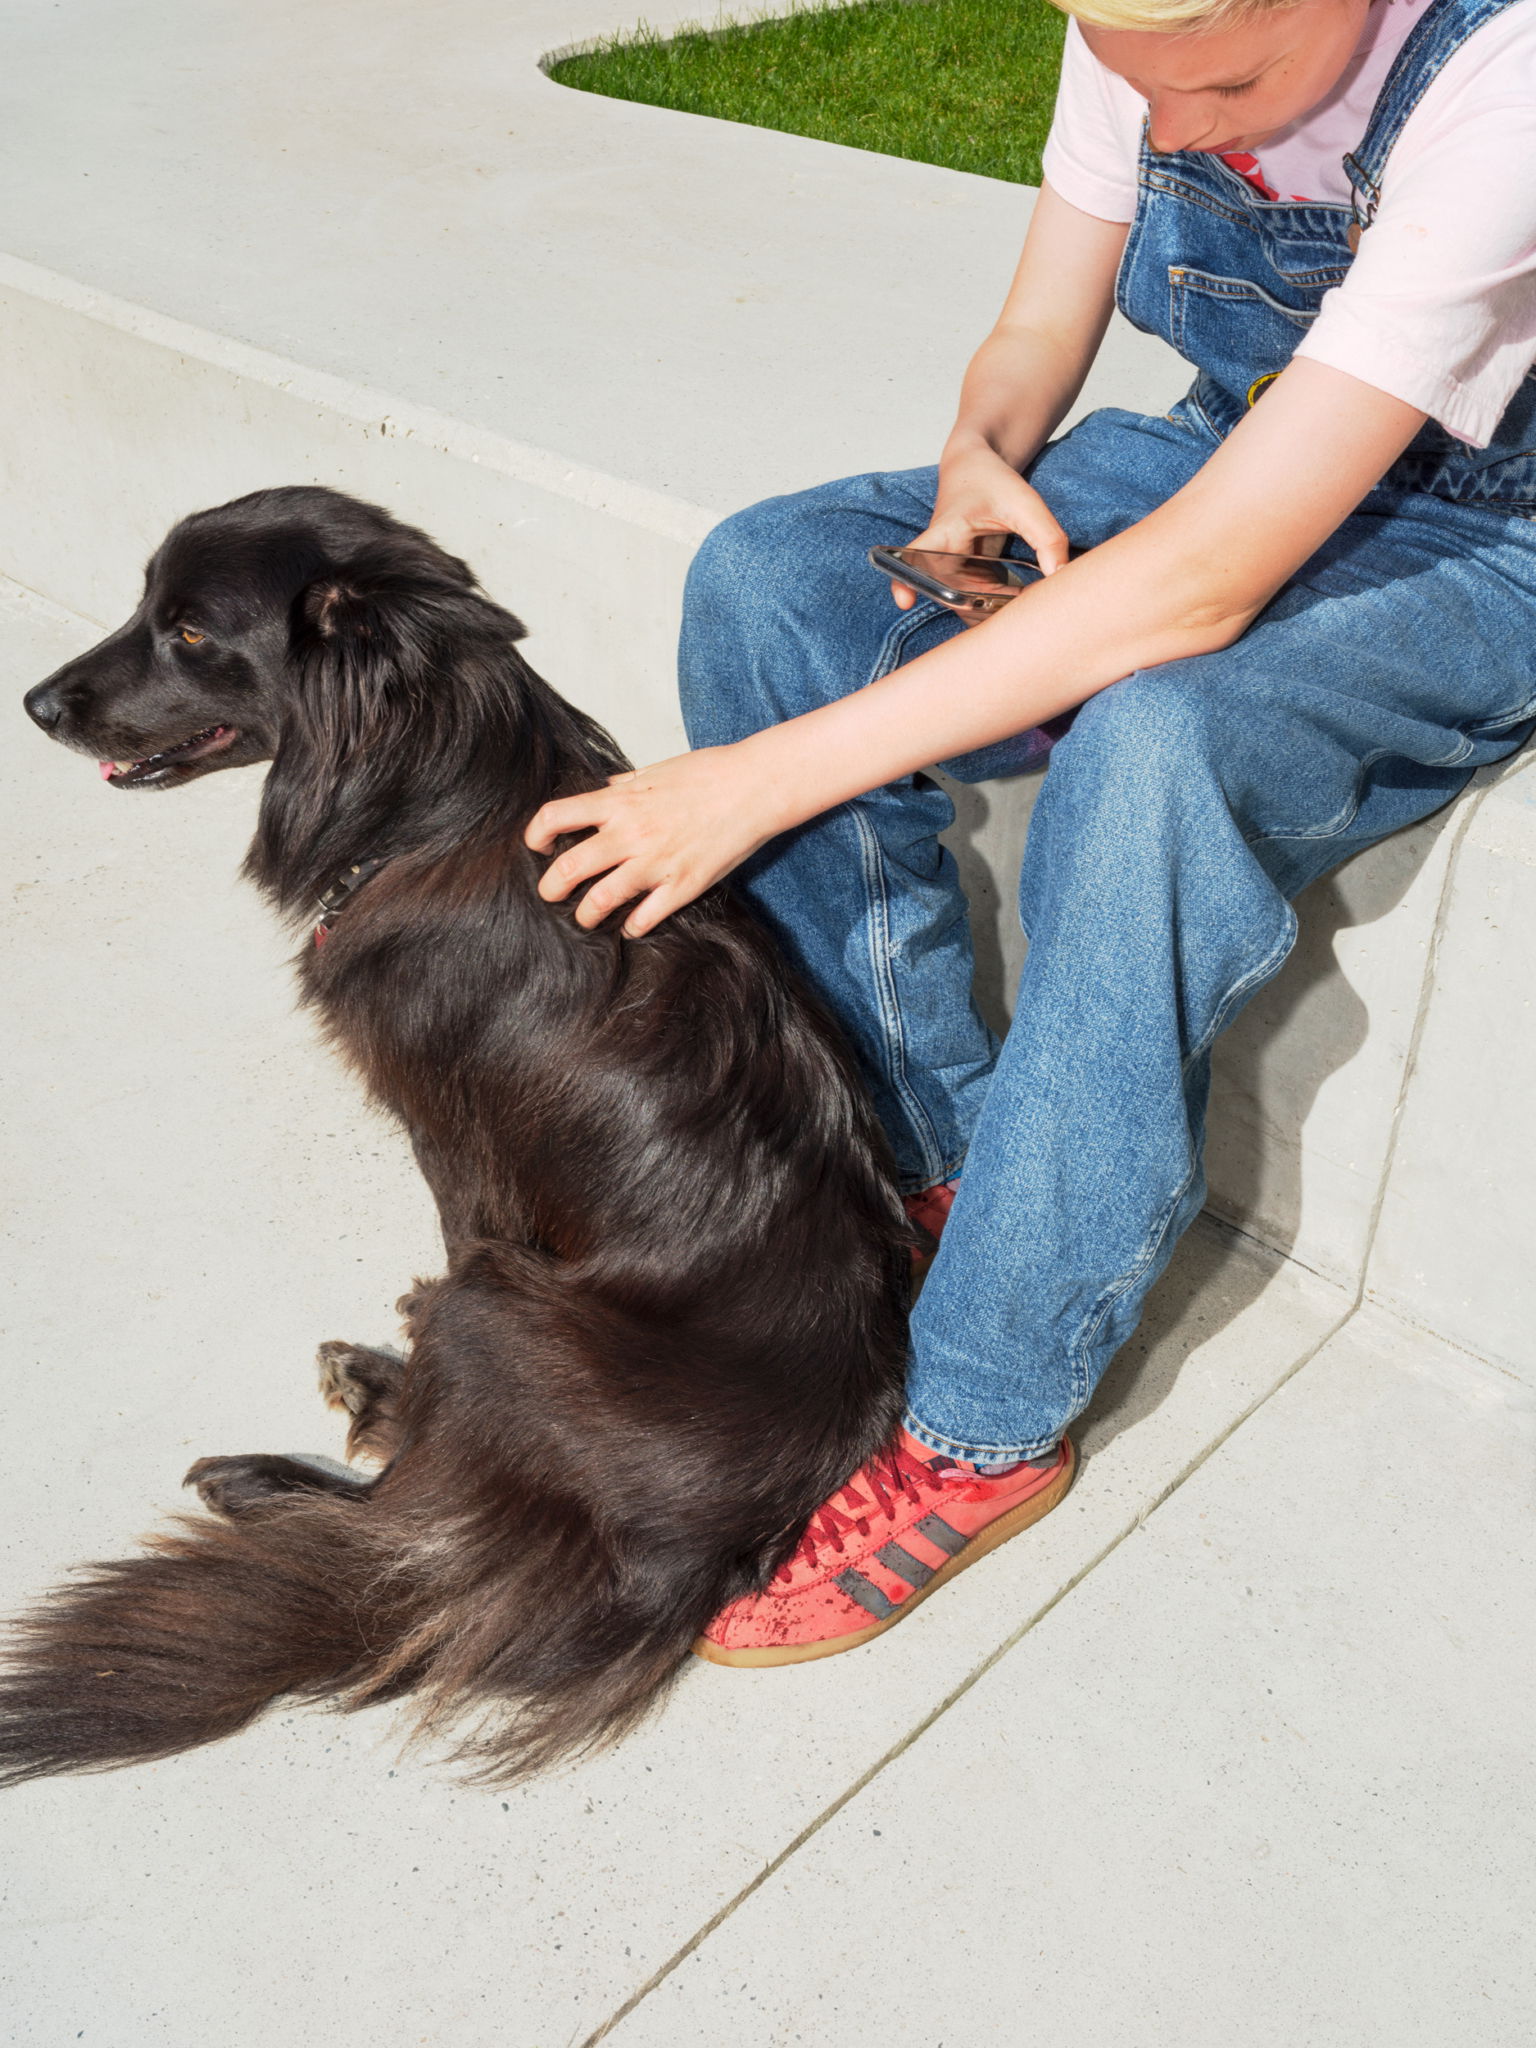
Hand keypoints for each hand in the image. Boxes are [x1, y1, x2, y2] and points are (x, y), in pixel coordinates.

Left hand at [524, 745, 778, 936]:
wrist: (755, 787)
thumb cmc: (709, 774)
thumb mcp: (656, 770)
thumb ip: (625, 784)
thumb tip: (604, 789)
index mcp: (620, 801)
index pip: (556, 816)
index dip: (536, 835)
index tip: (539, 846)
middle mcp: (630, 833)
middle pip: (569, 868)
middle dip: (550, 887)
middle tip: (551, 894)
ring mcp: (655, 863)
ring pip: (600, 900)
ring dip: (586, 915)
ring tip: (586, 918)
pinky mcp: (682, 885)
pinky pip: (646, 917)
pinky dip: (633, 927)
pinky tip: (632, 926)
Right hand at [893, 438, 1068, 615]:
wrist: (979, 470)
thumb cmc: (991, 480)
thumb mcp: (1024, 502)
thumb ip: (1046, 536)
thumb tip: (1060, 575)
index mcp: (943, 534)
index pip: (913, 559)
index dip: (905, 581)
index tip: (904, 600)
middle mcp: (940, 560)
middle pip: (950, 599)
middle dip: (983, 610)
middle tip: (1021, 606)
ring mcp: (954, 574)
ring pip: (968, 608)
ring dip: (996, 612)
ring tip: (1030, 599)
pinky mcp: (969, 580)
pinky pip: (981, 604)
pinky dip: (1002, 607)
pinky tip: (1027, 599)